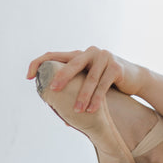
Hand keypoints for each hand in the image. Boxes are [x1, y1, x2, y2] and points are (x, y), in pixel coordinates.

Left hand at [26, 47, 144, 113]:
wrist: (134, 78)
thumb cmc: (106, 82)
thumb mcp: (88, 81)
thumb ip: (73, 87)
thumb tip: (55, 109)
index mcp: (78, 55)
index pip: (53, 55)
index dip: (38, 63)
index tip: (28, 76)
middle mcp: (90, 52)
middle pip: (72, 64)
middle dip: (62, 78)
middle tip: (52, 90)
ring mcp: (104, 57)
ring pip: (90, 78)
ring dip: (82, 96)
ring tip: (76, 110)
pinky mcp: (116, 67)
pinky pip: (104, 84)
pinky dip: (97, 99)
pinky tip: (91, 110)